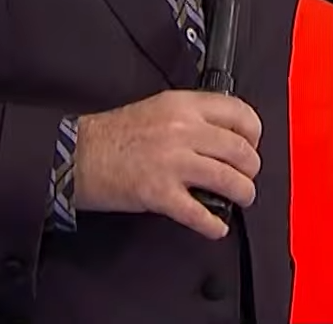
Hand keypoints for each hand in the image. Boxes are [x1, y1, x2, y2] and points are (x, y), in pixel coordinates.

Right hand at [73, 91, 262, 238]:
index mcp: (183, 105)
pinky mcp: (160, 193)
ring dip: (243, 193)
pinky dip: (214, 224)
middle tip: (246, 176)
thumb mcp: (159, 108)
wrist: (78, 154)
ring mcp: (172, 162)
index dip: (254, 133)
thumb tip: (224, 135)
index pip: (239, 113)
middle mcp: (182, 130)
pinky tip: (217, 226)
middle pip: (240, 150)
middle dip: (251, 169)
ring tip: (241, 198)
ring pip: (228, 179)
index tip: (252, 145)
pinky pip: (199, 213)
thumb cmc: (113, 134)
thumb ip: (192, 117)